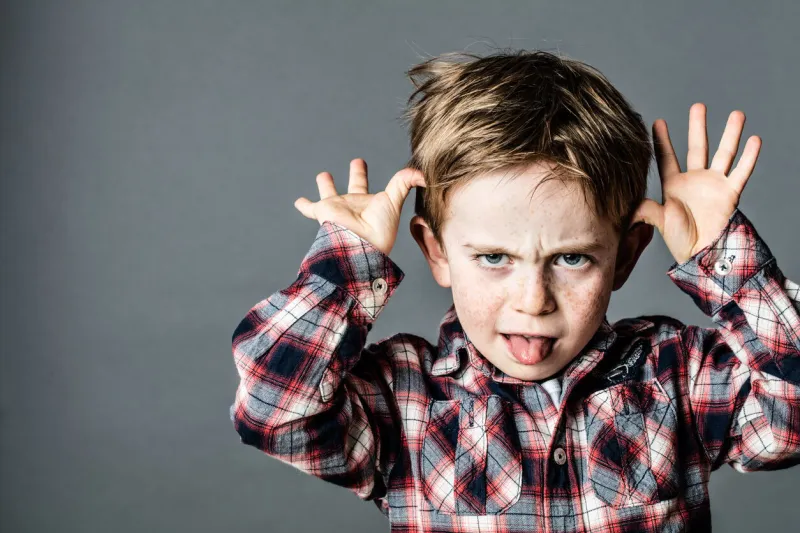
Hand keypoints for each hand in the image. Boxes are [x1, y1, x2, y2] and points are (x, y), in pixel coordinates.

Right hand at [294, 158, 425, 255]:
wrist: (359, 247)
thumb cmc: (378, 230)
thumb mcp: (394, 201)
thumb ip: (405, 183)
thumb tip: (423, 174)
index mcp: (369, 202)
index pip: (376, 185)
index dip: (374, 175)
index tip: (367, 162)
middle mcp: (354, 204)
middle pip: (355, 187)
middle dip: (356, 174)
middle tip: (357, 162)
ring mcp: (337, 208)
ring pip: (329, 193)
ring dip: (325, 185)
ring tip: (323, 176)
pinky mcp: (323, 212)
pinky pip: (310, 209)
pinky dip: (304, 205)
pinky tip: (299, 202)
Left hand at [632, 103, 761, 263]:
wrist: (702, 253)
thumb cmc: (679, 240)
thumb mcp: (658, 221)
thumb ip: (645, 210)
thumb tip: (627, 206)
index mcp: (673, 184)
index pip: (666, 157)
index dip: (662, 140)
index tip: (657, 121)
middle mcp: (694, 180)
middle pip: (697, 147)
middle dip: (697, 126)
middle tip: (699, 106)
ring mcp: (714, 184)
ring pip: (724, 153)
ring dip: (730, 134)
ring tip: (736, 114)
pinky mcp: (730, 193)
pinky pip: (741, 172)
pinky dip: (749, 157)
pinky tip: (754, 140)